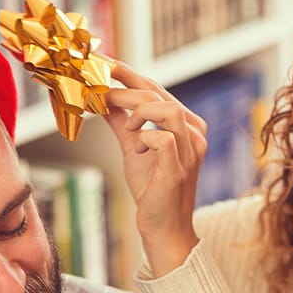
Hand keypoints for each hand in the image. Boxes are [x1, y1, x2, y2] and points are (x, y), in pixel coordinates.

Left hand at [102, 63, 207, 276]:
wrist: (163, 228)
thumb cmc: (152, 189)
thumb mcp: (134, 149)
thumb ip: (122, 123)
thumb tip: (102, 99)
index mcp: (186, 125)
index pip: (158, 89)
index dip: (131, 74)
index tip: (106, 63)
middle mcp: (194, 134)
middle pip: (161, 94)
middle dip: (126, 85)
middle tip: (99, 86)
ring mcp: (190, 151)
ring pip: (168, 110)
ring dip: (138, 111)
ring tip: (124, 124)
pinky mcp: (178, 169)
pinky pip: (164, 139)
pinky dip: (144, 139)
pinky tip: (137, 149)